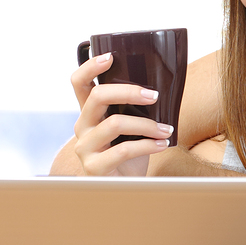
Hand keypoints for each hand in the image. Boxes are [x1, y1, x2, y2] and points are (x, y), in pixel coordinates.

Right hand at [69, 51, 173, 176]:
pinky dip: (148, 146)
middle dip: (128, 91)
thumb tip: (160, 87)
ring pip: (114, 123)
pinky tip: (162, 144)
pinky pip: (123, 150)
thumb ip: (135, 108)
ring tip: (166, 129)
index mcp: (89, 112)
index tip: (110, 56)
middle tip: (154, 96)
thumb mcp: (131, 127)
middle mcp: (82, 127)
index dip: (90, 67)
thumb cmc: (130, 154)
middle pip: (98, 97)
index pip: (79, 83)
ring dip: (147, 125)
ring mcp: (85, 147)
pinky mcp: (94, 167)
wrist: (125, 188)